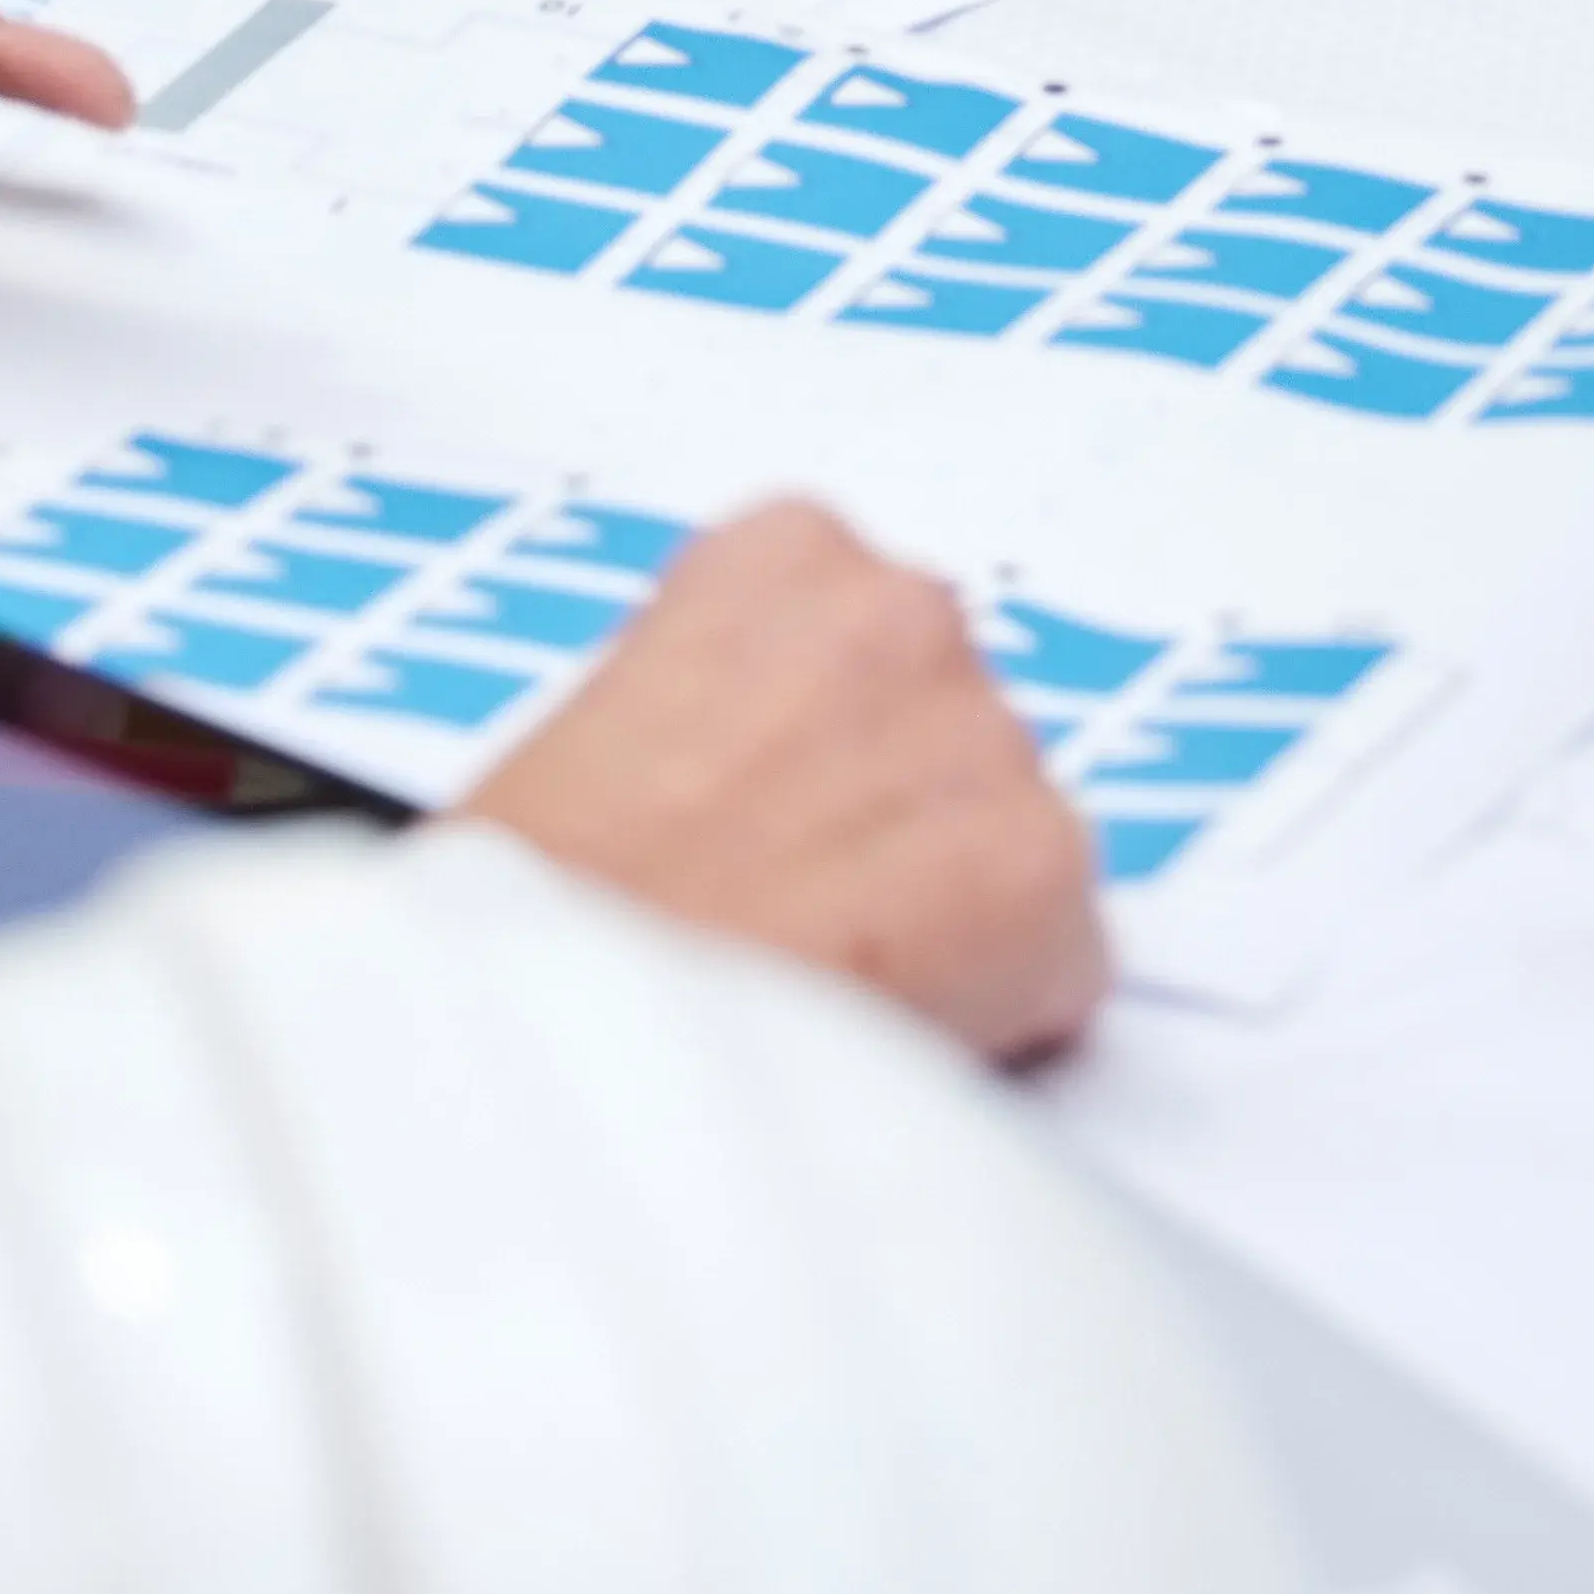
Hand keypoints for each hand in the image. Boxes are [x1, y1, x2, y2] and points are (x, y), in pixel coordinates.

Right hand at [456, 501, 1107, 1059]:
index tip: (774, 803)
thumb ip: (724, 713)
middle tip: (794, 907)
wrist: (547, 1024)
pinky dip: (999, 1013)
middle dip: (893, 821)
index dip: (818, 745)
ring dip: (945, 912)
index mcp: (785, 559)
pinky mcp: (1044, 872)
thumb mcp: (591, 734)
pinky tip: (880, 1034)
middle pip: (948, 732)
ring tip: (820, 978)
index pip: (867, 630)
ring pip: (1009, 842)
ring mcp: (986, 740)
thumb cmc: (532, 906)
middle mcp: (906, 617)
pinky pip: (1062, 961)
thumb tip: (768, 786)